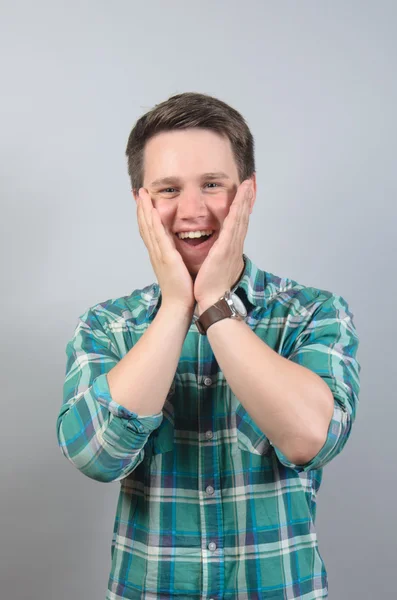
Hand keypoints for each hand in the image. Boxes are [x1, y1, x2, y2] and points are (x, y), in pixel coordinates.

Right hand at [137, 188, 194, 312]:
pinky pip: (159, 237)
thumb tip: (177, 251)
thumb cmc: (181, 290)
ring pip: (149, 228)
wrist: (179, 305)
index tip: (143, 201)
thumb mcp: (177, 268)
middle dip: (141, 208)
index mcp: (159, 254)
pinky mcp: (167, 258)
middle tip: (139, 192)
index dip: (145, 215)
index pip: (149, 230)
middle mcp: (156, 252)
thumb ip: (175, 257)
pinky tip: (153, 212)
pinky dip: (154, 223)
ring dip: (144, 210)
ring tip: (142, 195)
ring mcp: (159, 255)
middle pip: (145, 226)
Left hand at [194, 179, 252, 310]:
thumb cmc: (211, 286)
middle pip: (242, 218)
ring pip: (240, 219)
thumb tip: (216, 251)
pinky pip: (232, 228)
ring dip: (244, 201)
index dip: (242, 208)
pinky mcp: (225, 250)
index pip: (238, 223)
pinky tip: (238, 203)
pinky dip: (236, 214)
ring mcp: (231, 247)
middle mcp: (234, 246)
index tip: (244, 194)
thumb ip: (217, 255)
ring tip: (247, 186)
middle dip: (246, 199)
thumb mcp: (215, 266)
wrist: (213, 300)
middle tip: (249, 183)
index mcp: (230, 248)